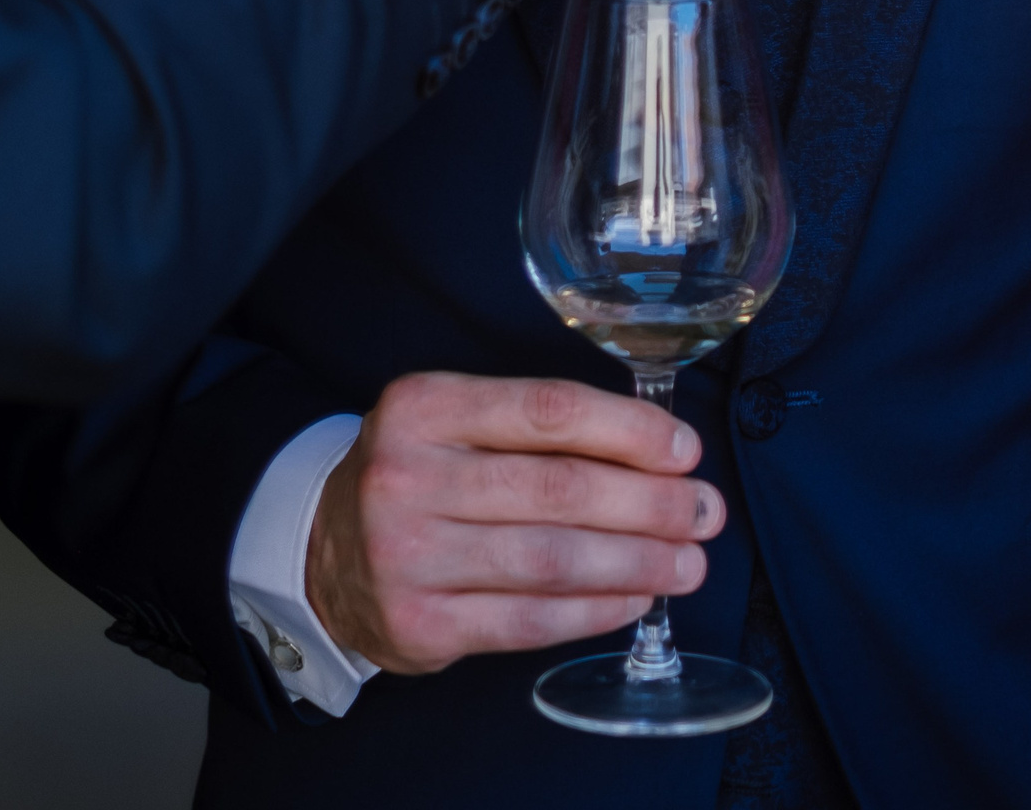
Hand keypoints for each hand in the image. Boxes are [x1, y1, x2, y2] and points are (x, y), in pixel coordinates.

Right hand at [304, 371, 722, 675]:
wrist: (326, 552)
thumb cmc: (422, 474)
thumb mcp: (457, 422)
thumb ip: (539, 427)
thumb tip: (659, 452)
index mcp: (424, 405)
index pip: (548, 410)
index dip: (628, 430)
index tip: (685, 450)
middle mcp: (407, 476)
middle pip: (558, 489)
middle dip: (648, 502)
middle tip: (704, 512)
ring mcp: (407, 556)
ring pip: (550, 560)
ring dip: (635, 562)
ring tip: (687, 562)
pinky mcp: (419, 625)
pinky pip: (528, 620)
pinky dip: (593, 611)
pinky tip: (634, 599)